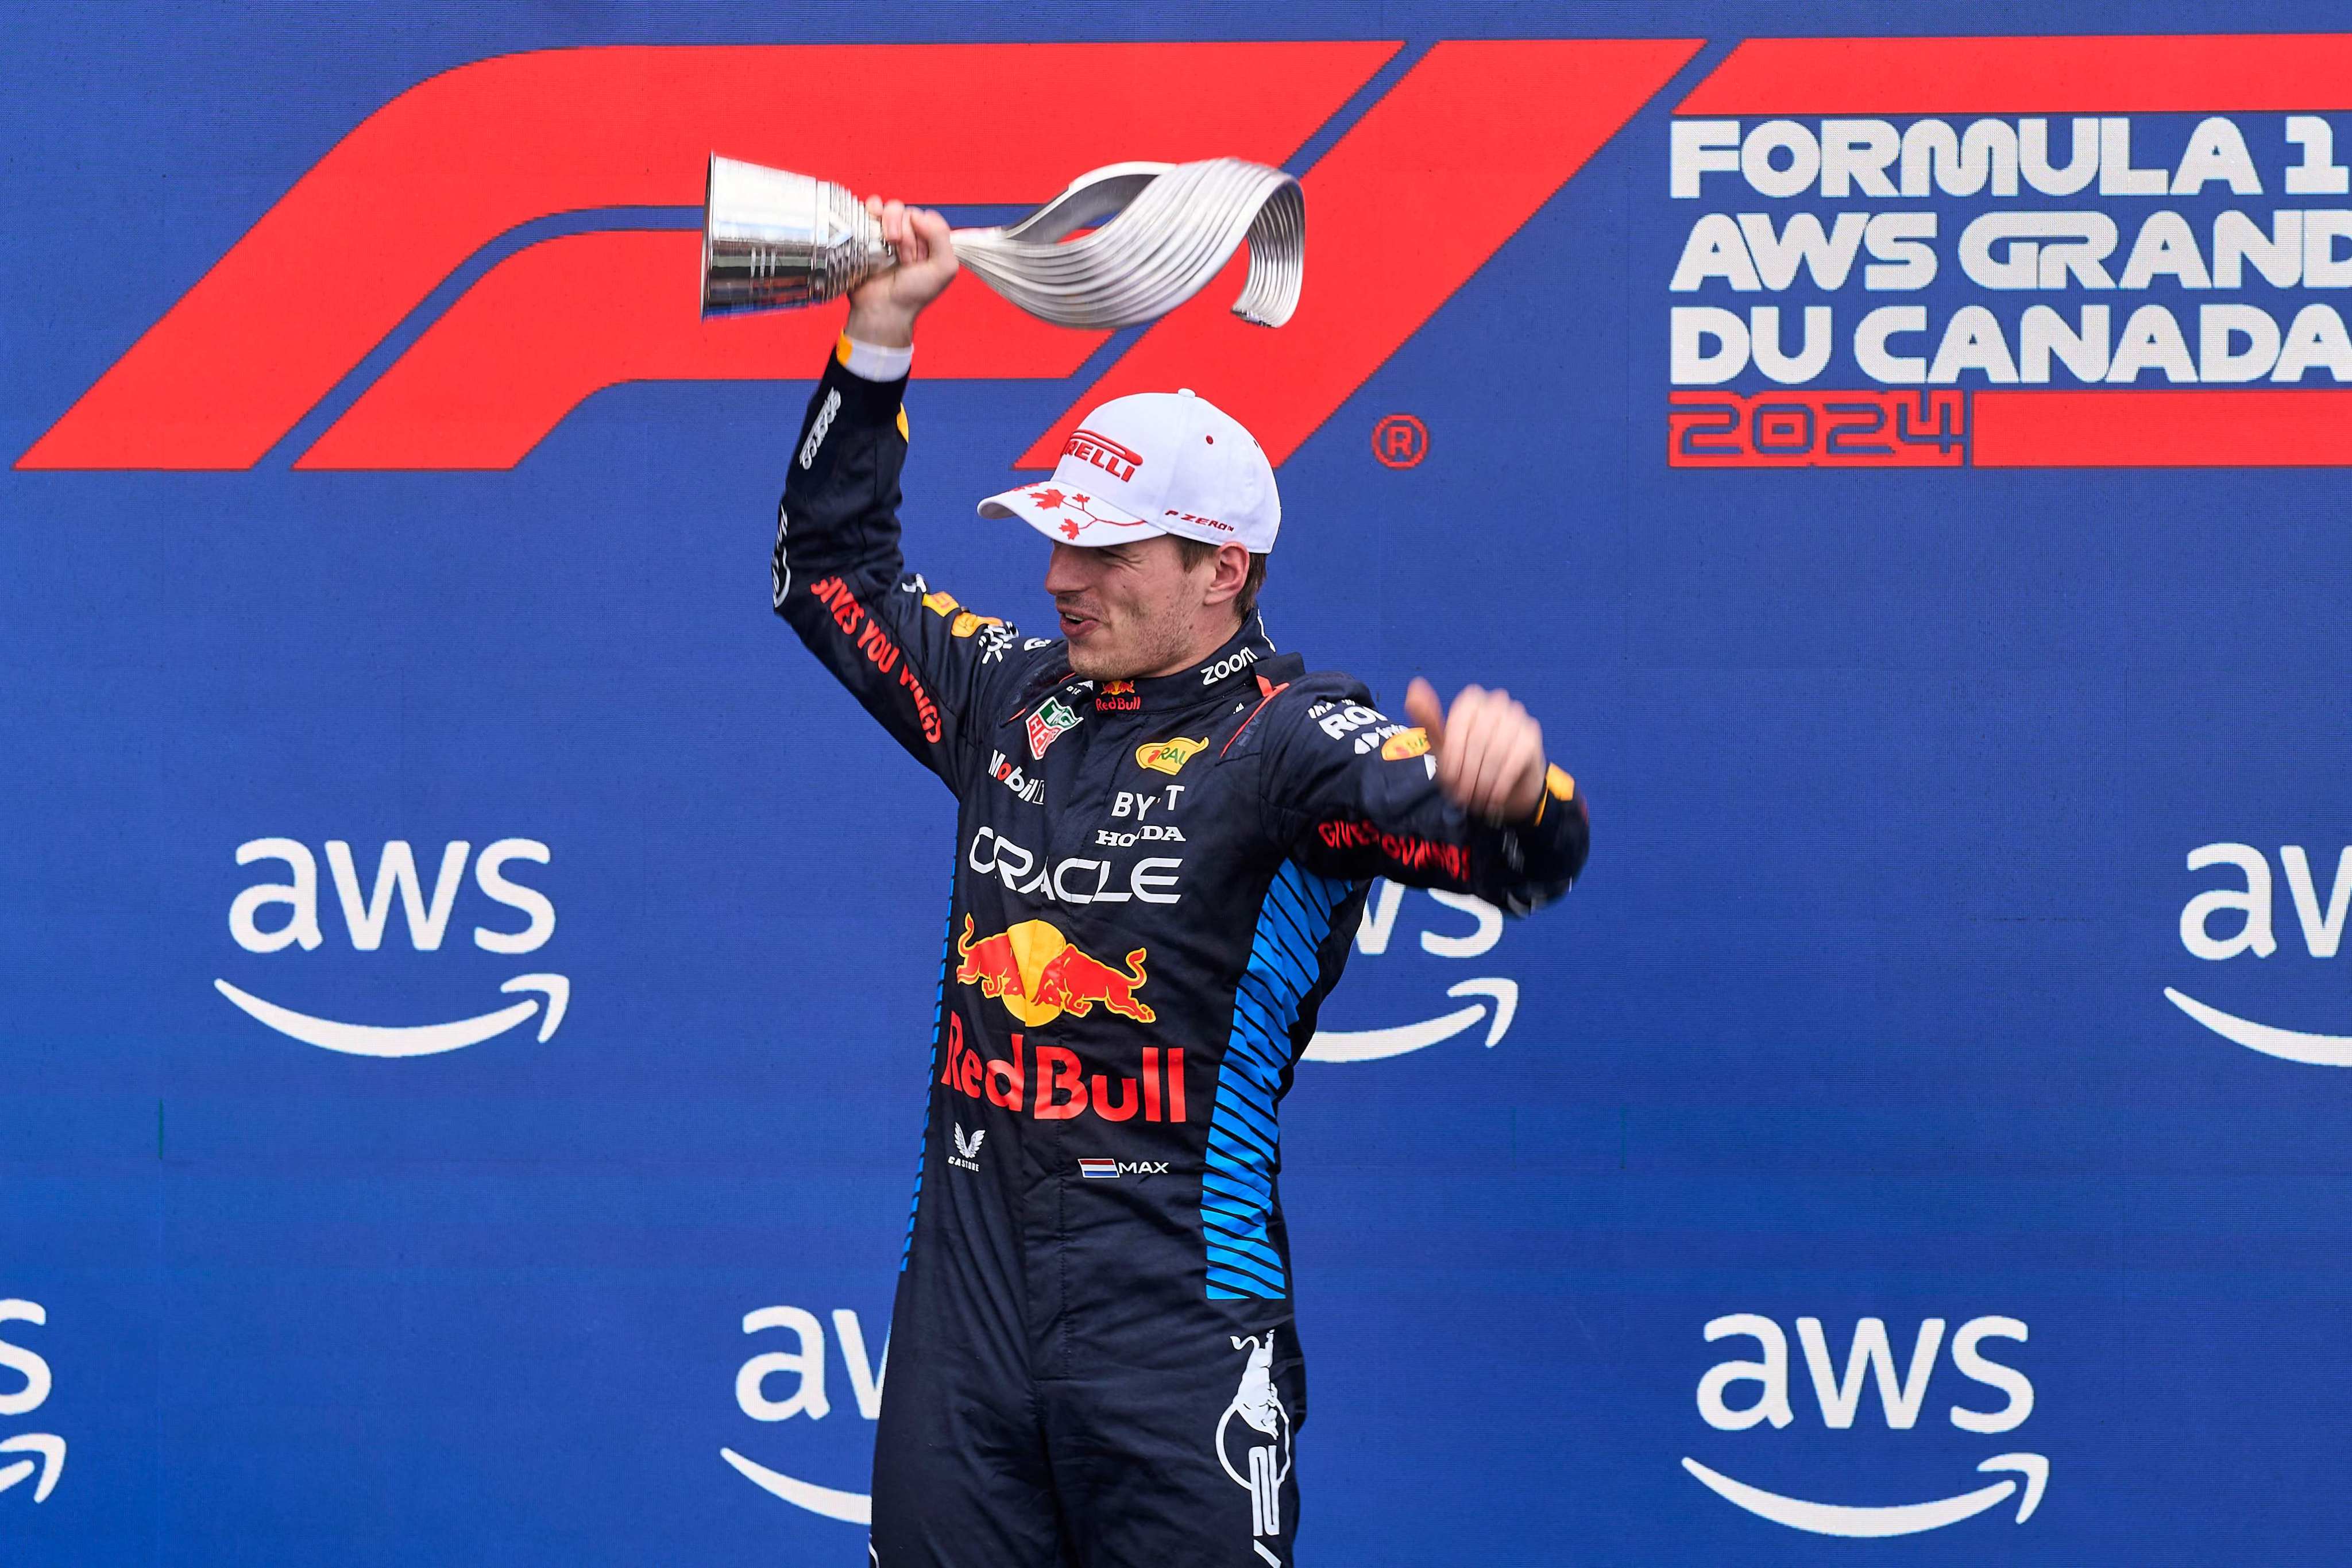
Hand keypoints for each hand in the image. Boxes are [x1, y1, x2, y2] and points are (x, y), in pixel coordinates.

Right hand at [843, 197, 957, 347]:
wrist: (882, 308)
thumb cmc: (913, 293)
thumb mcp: (943, 269)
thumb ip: (942, 237)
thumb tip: (918, 214)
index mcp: (930, 242)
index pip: (929, 218)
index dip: (924, 233)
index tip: (920, 258)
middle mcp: (911, 235)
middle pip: (910, 213)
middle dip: (908, 236)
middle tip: (905, 261)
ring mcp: (889, 232)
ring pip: (893, 208)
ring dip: (891, 225)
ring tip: (889, 247)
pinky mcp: (869, 230)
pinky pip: (873, 205)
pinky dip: (874, 208)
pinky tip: (874, 221)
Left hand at [1403, 678, 1547, 823]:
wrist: (1507, 786)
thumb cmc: (1470, 762)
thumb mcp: (1444, 746)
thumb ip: (1428, 720)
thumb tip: (1415, 688)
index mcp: (1471, 700)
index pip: (1458, 726)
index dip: (1453, 756)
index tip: (1449, 780)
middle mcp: (1497, 701)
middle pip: (1476, 741)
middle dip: (1467, 773)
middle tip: (1463, 795)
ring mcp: (1517, 716)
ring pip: (1495, 752)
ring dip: (1483, 781)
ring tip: (1477, 798)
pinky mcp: (1532, 735)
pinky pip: (1514, 760)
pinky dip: (1500, 783)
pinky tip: (1494, 797)